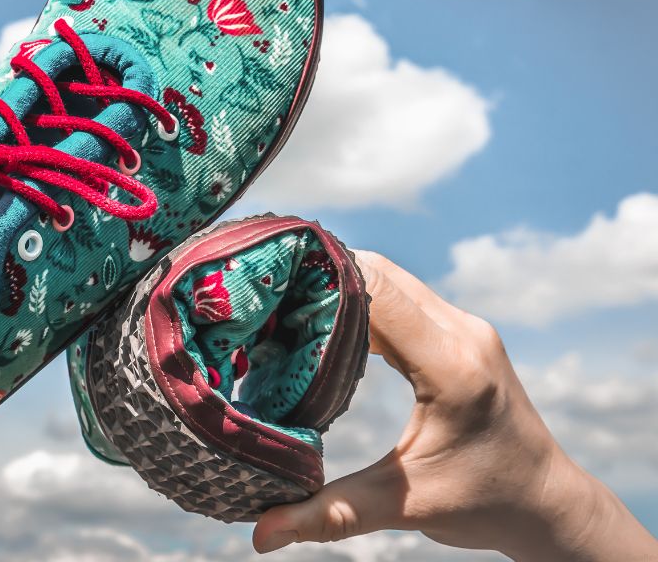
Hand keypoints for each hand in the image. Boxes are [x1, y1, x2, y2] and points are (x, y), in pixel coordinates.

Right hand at [253, 251, 657, 559]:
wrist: (548, 503)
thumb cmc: (485, 504)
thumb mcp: (403, 506)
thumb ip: (329, 514)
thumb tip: (260, 536)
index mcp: (453, 366)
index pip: (379, 294)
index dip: (323, 280)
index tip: (270, 288)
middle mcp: (463, 333)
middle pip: (381, 273)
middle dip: (321, 273)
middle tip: (265, 292)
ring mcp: (466, 328)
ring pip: (392, 278)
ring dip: (342, 282)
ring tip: (286, 301)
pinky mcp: (462, 332)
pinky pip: (403, 296)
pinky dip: (363, 298)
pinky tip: (328, 317)